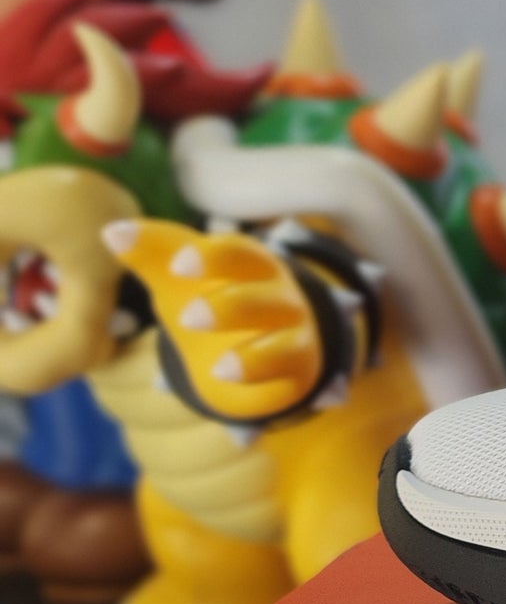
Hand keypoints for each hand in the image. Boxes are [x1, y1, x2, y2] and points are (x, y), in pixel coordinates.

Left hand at [104, 218, 324, 421]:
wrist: (256, 352)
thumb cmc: (215, 303)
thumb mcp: (180, 281)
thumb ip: (152, 255)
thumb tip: (110, 230)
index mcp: (250, 264)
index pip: (238, 251)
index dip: (211, 257)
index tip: (176, 266)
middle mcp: (277, 294)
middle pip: (263, 293)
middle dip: (228, 306)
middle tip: (185, 319)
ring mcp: (291, 329)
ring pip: (282, 333)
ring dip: (251, 351)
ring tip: (214, 363)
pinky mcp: (297, 363)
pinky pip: (284, 363)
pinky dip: (256, 368)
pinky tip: (220, 373)